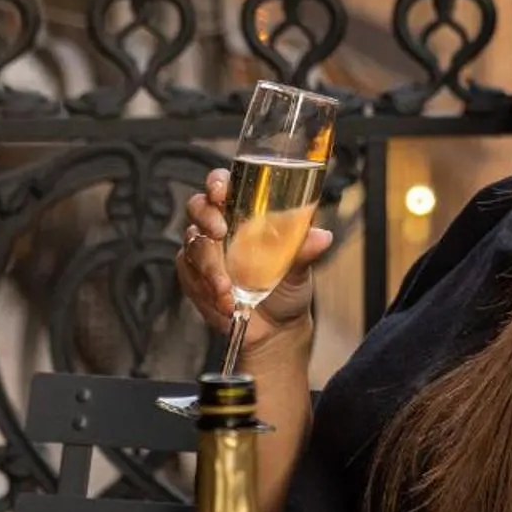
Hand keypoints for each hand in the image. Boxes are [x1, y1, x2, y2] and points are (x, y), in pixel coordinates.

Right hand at [176, 169, 330, 345]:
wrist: (275, 328)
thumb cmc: (288, 285)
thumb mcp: (299, 267)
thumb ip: (304, 250)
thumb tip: (323, 237)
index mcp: (245, 211)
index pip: (224, 184)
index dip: (217, 182)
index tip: (220, 192)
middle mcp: (220, 225)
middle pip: (198, 207)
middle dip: (206, 217)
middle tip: (220, 233)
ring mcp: (203, 251)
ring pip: (193, 245)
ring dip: (210, 267)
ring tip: (227, 289)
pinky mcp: (193, 277)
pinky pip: (189, 274)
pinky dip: (204, 287)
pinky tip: (223, 301)